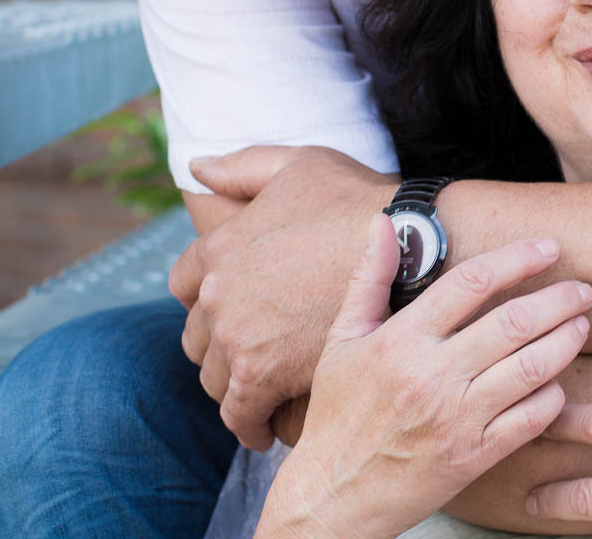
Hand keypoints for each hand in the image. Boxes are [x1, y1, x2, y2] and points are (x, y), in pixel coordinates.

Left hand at [168, 145, 394, 447]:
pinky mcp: (264, 376)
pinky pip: (240, 413)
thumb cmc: (360, 202)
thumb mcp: (299, 164)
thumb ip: (243, 167)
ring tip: (257, 393)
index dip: (205, 297)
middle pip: (196, 336)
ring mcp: (238, 337)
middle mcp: (218, 295)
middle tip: (247, 354)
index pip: (183, 282)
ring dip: (232, 386)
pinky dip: (248, 424)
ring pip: (214, 378)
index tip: (228, 309)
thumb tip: (196, 168)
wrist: (407, 251)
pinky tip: (265, 427)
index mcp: (220, 246)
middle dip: (217, 346)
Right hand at [257, 218, 591, 538]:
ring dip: (566, 340)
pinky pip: (532, 418)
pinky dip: (554, 394)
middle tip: (582, 288)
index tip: (547, 248)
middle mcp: (431, 376)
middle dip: (559, 298)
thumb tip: (382, 220)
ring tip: (582, 324)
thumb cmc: (339, 413)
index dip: (517, 258)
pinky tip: (557, 380)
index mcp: (400, 340)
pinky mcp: (474, 456)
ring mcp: (456, 418)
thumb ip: (368, 277)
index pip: (471, 282)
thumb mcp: (341, 340)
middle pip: (515, 322)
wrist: (333, 495)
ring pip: (532, 367)